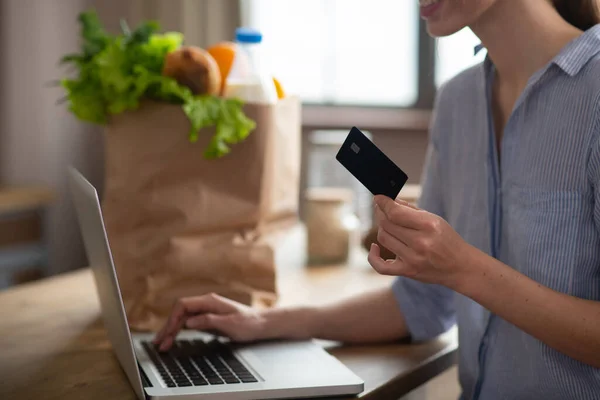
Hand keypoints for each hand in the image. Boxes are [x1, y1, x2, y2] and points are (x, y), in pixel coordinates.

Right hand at [153, 293, 267, 350]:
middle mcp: (206, 303)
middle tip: (159, 343)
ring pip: (183, 317)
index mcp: (210, 301)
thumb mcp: (230, 324)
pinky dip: (179, 330)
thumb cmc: (249, 323)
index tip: (167, 333)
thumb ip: (209, 321)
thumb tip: (189, 322)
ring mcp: (206, 310)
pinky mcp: (208, 317)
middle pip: (180, 312)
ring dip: (171, 329)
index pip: (183, 305)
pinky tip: (173, 337)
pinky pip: (189, 322)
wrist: (262, 324)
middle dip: (168, 326)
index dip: (172, 318)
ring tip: (162, 343)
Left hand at [368, 195, 470, 287]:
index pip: (396, 213)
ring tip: (387, 224)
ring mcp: (413, 259)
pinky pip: (381, 266)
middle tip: (382, 209)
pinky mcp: (408, 272)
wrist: (460, 266)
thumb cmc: (447, 240)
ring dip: (382, 229)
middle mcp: (420, 243)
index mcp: (429, 226)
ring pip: (383, 238)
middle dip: (381, 213)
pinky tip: (375, 247)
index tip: (378, 198)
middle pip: (387, 224)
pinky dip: (373, 256)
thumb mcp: (435, 219)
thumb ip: (411, 210)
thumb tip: (389, 201)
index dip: (383, 203)